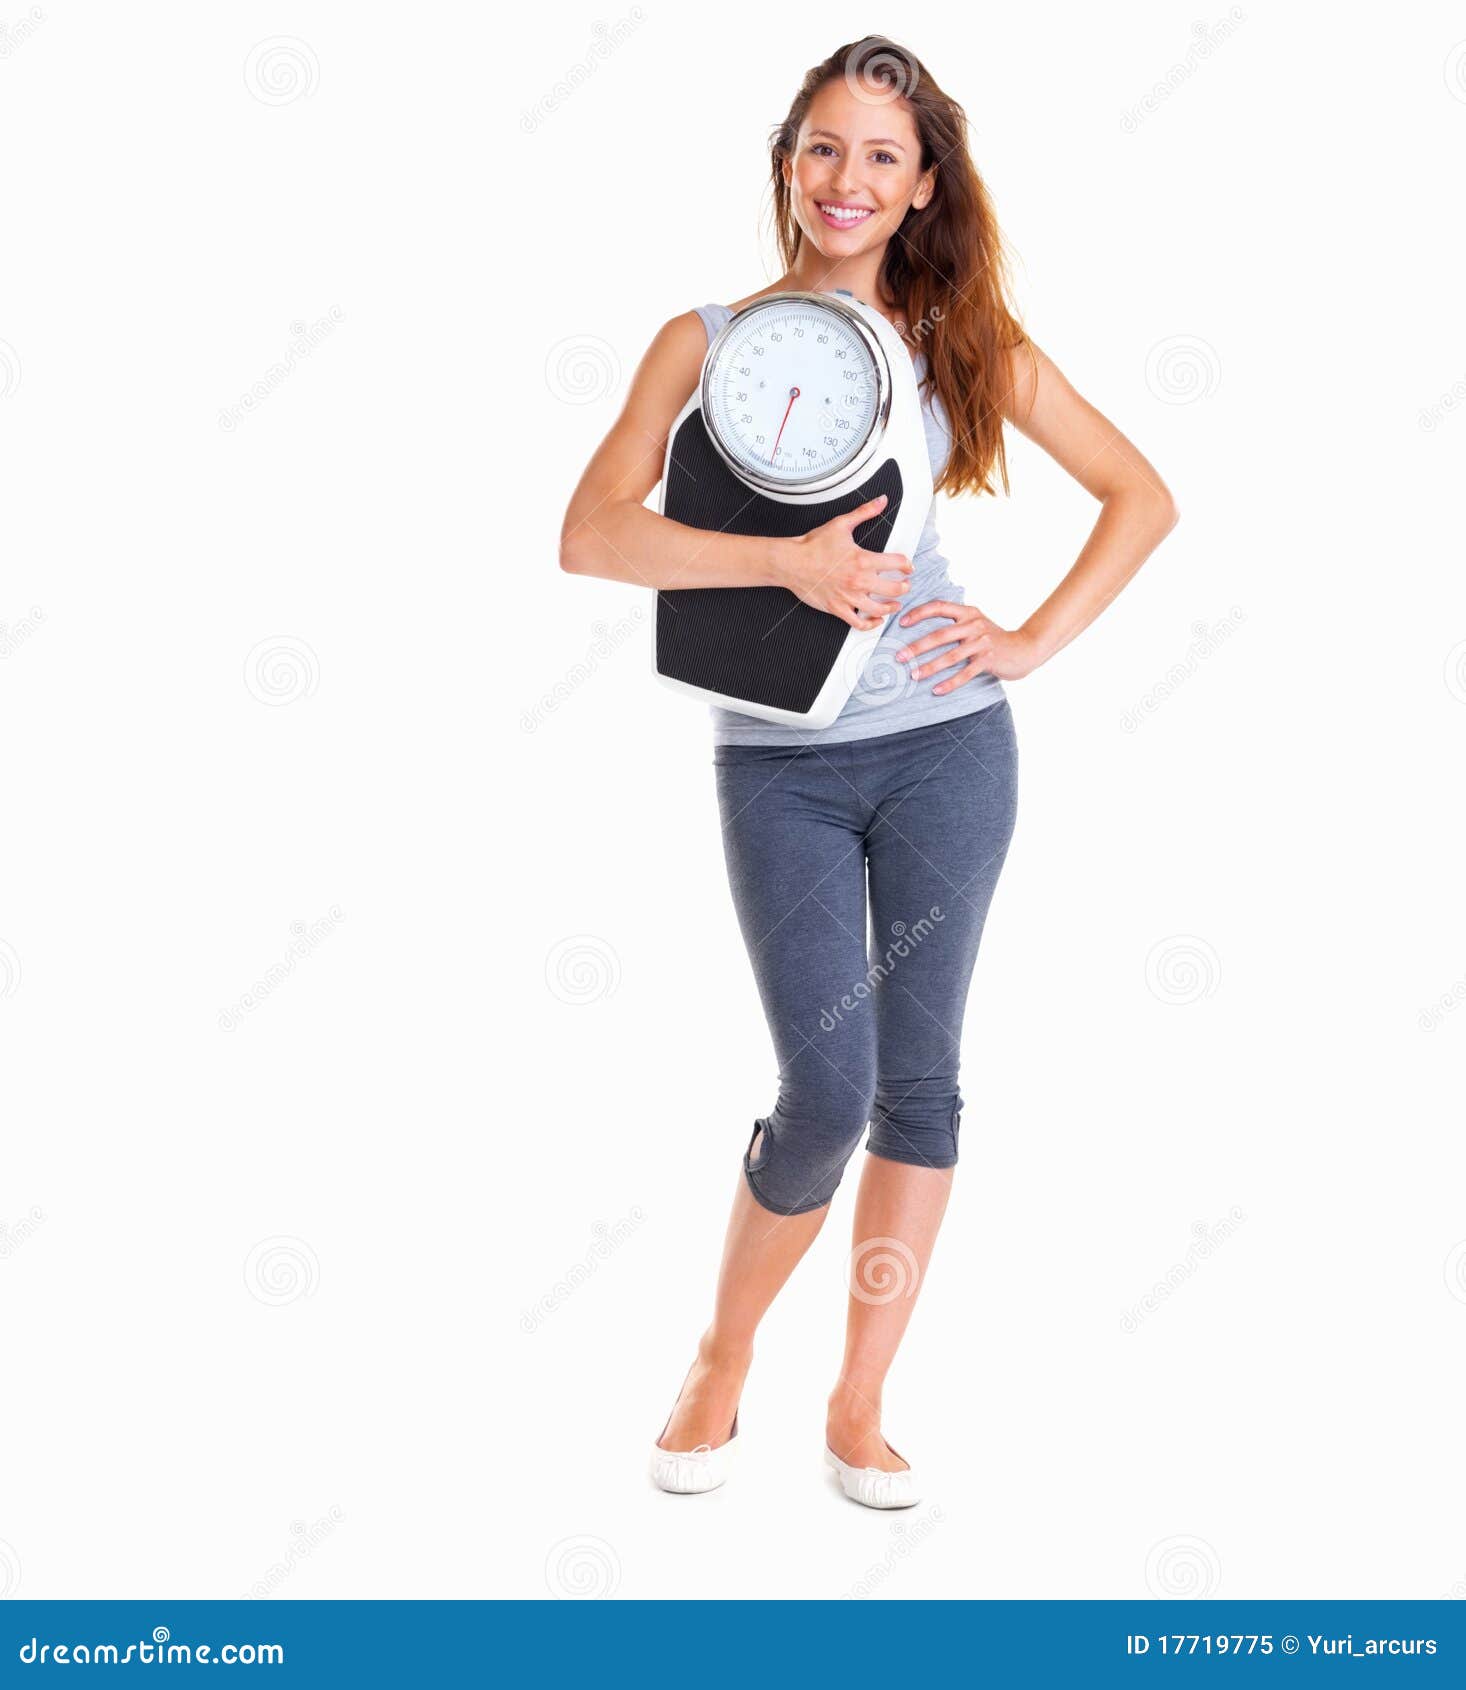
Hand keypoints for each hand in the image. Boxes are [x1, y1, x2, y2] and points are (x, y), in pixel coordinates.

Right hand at [772, 493, 912, 630]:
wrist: (791, 562)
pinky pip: (859, 623)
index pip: (897, 563)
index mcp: (864, 559)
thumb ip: (865, 512)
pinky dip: (871, 624)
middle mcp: (859, 581)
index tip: (908, 567)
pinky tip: (876, 620)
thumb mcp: (841, 524)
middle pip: (894, 589)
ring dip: (892, 607)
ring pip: (880, 609)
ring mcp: (849, 597)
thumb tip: (881, 500)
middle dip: (904, 587)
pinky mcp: (838, 609)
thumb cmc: (813, 545)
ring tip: (896, 603)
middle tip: (905, 585)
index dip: (907, 565)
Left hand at [894, 601, 1045, 691]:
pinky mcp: (988, 660)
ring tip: (914, 675)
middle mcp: (974, 625)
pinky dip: (950, 683)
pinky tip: (936, 690)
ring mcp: (982, 643)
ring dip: (930, 667)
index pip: (939, 606)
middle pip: (940, 635)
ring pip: (951, 656)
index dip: (919, 613)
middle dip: (917, 646)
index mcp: (968, 612)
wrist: (1023, 649)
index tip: (901, 623)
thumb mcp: (976, 623)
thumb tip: (922, 631)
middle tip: (899, 656)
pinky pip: (965, 673)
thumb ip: (956, 622)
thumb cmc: (993, 638)